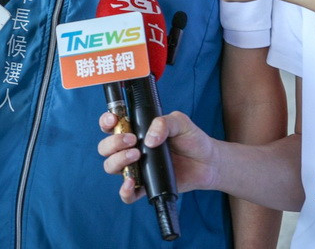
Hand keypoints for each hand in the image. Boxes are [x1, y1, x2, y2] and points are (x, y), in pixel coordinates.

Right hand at [98, 110, 217, 202]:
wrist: (208, 162)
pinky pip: (127, 194)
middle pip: (106, 147)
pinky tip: (132, 183)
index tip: (113, 120)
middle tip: (132, 140)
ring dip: (118, 161)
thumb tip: (149, 140)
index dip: (106, 122)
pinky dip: (124, 190)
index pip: (112, 125)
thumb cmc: (192, 139)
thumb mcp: (180, 122)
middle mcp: (132, 148)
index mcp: (137, 130)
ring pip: (111, 167)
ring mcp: (137, 167)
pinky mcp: (145, 186)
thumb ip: (164, 123)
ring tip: (137, 156)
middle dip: (113, 142)